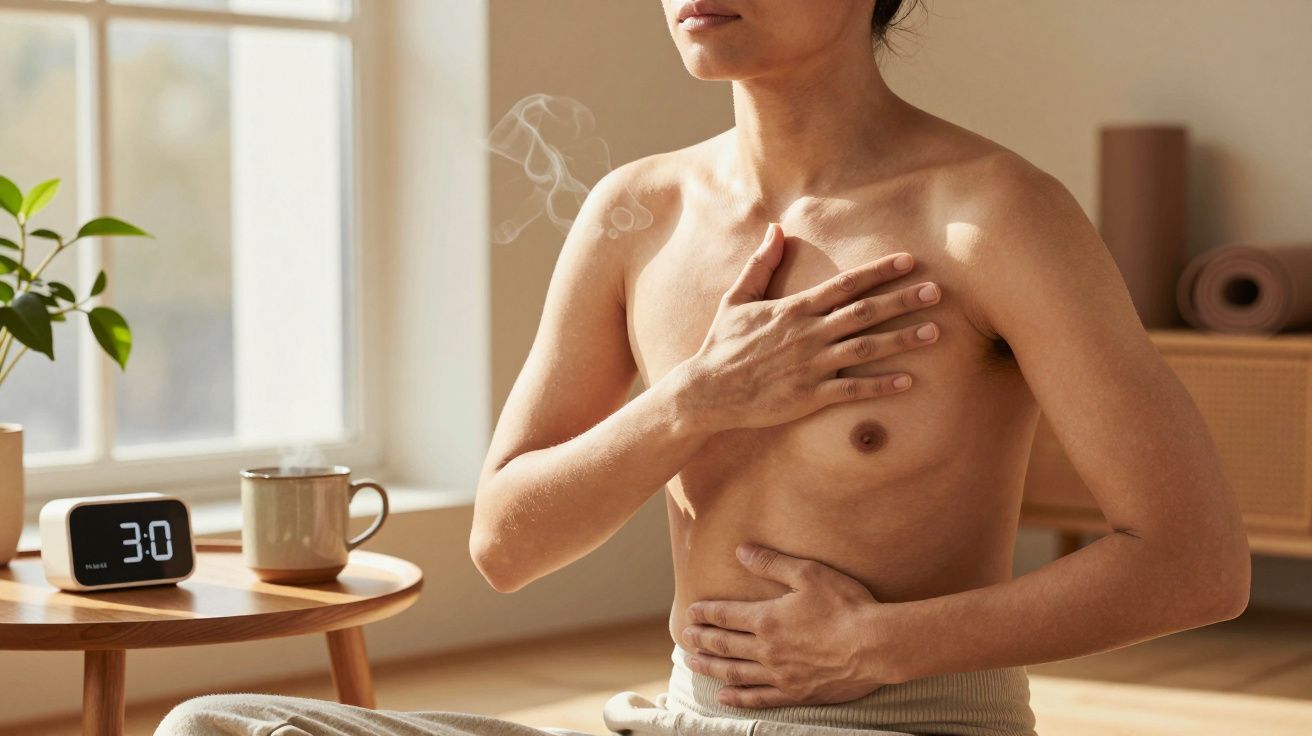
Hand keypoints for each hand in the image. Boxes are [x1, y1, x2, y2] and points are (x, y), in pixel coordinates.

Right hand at [674, 223, 940, 433]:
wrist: (706, 391)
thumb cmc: (722, 345)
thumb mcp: (737, 299)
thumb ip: (760, 264)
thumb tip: (776, 229)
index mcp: (793, 309)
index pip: (844, 284)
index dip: (879, 271)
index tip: (909, 260)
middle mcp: (807, 334)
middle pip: (864, 312)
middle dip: (902, 300)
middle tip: (937, 291)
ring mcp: (810, 366)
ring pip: (865, 348)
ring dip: (901, 340)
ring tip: (934, 332)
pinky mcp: (809, 396)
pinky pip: (852, 389)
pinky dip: (881, 385)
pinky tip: (909, 381)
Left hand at [680, 543, 897, 707]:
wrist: (876, 645)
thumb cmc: (846, 606)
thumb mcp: (809, 574)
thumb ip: (772, 563)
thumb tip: (741, 551)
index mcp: (767, 619)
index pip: (726, 615)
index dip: (705, 613)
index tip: (690, 613)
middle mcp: (767, 649)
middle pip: (724, 645)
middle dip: (701, 640)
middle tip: (685, 638)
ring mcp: (780, 675)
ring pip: (735, 673)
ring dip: (710, 668)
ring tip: (692, 664)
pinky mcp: (796, 693)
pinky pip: (759, 699)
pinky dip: (738, 698)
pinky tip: (723, 697)